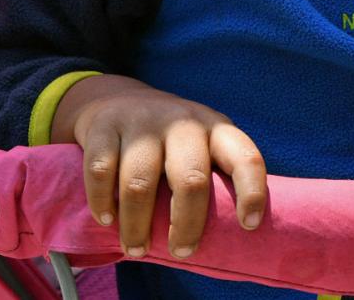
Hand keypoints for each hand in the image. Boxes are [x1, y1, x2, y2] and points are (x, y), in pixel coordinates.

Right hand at [52, 75, 266, 259]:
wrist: (118, 100)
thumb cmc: (171, 142)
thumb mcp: (202, 147)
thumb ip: (214, 179)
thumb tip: (226, 238)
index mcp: (216, 129)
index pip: (245, 157)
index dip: (251, 191)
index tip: (249, 225)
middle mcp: (183, 122)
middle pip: (191, 180)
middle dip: (186, 225)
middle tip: (181, 252)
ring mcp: (143, 121)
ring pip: (140, 184)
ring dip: (137, 226)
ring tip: (137, 249)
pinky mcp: (105, 126)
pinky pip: (101, 173)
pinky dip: (103, 203)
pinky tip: (107, 220)